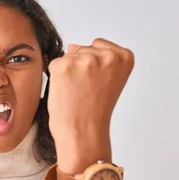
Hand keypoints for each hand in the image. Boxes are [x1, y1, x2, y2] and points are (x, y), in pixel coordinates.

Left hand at [47, 38, 133, 173]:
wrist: (83, 133)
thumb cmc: (94, 112)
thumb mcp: (108, 79)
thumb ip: (97, 59)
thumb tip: (71, 46)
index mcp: (124, 57)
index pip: (99, 46)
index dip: (94, 68)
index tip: (98, 85)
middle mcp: (107, 55)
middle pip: (83, 50)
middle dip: (80, 69)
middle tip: (86, 92)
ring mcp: (85, 60)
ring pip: (68, 57)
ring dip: (68, 73)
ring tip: (76, 93)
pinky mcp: (64, 66)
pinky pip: (55, 64)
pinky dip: (56, 78)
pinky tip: (66, 92)